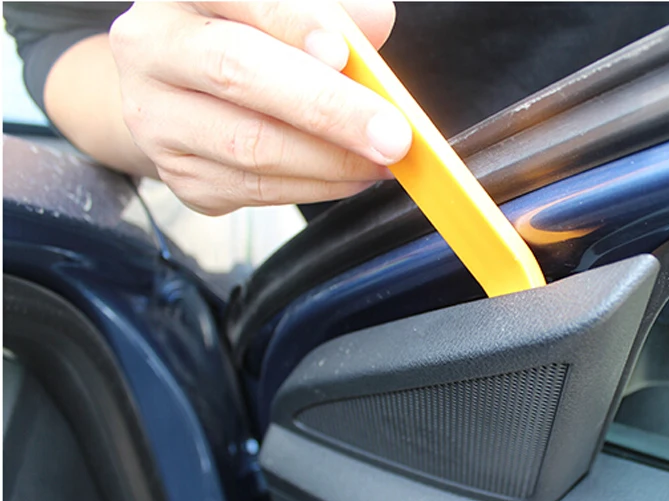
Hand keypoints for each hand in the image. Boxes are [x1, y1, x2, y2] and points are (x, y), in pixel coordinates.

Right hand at [108, 1, 409, 214]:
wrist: (181, 88)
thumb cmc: (246, 35)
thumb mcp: (282, 6)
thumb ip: (329, 8)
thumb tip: (375, 23)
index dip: (293, 24)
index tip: (344, 53)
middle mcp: (153, 48)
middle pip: (237, 74)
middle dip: (327, 108)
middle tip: (391, 135)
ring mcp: (157, 117)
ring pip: (250, 146)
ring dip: (332, 160)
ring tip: (385, 158)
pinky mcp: (179, 173)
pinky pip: (255, 190)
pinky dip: (316, 187)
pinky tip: (353, 176)